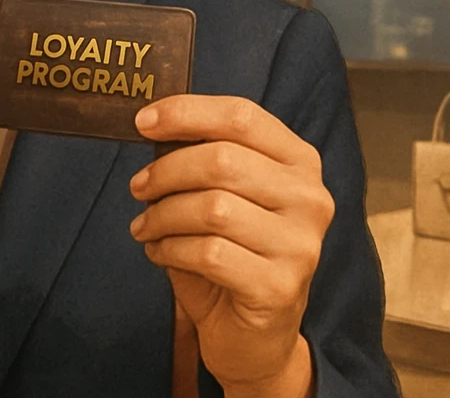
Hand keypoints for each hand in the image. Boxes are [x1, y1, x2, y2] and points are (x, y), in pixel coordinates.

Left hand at [130, 95, 329, 397]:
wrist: (255, 336)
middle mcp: (310, 198)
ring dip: (163, 215)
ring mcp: (300, 245)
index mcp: (300, 162)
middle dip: (166, 171)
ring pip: (212, 208)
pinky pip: (208, 253)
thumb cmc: (234, 254)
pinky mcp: (279, 287)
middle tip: (138, 188)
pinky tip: (159, 253)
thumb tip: (154, 124)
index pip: (243, 116)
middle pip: (222, 160)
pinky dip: (170, 249)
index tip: (143, 122)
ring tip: (145, 226)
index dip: (188, 112)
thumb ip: (204, 159)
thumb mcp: (225, 196)